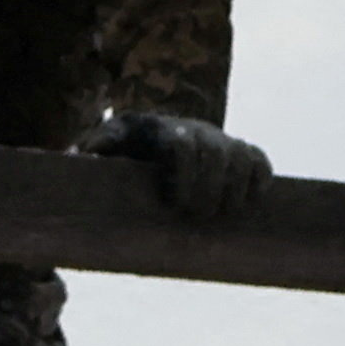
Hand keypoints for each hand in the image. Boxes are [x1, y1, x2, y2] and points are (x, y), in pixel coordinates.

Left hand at [99, 107, 270, 221]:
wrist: (151, 137)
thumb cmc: (125, 150)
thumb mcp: (106, 146)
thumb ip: (96, 149)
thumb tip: (84, 157)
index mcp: (163, 129)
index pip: (183, 145)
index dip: (183, 176)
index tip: (173, 203)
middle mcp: (196, 130)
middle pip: (216, 152)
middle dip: (211, 187)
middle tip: (199, 217)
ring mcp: (220, 139)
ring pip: (242, 155)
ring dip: (237, 188)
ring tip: (224, 214)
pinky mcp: (239, 151)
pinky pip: (259, 159)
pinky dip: (261, 179)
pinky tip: (251, 201)